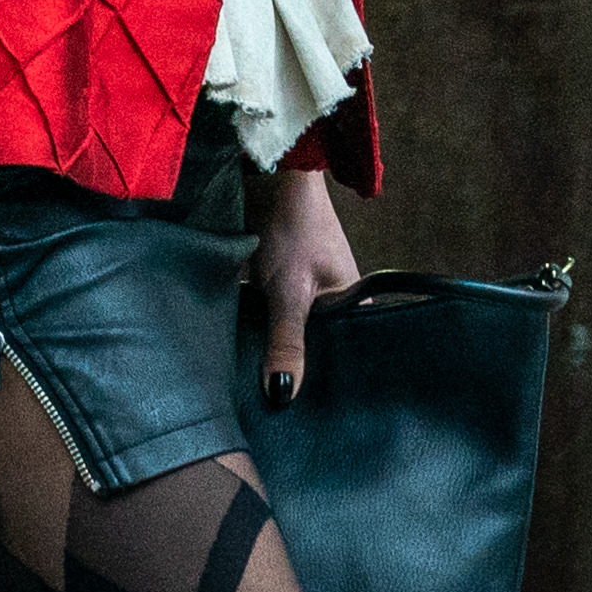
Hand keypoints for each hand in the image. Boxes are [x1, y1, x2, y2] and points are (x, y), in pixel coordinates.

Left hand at [251, 163, 362, 403]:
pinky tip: (238, 355)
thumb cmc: (293, 226)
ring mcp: (301, 294)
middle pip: (311, 349)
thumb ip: (287, 342)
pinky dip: (254, 332)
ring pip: (284, 336)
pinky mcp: (273, 287)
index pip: (345, 357)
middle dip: (291, 370)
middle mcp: (331, 303)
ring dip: (268, 351)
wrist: (265, 176)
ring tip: (253, 390)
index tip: (303, 414)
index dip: (325, 384)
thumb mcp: (291, 292)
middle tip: (271, 407)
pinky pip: (264, 320)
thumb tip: (283, 395)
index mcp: (352, 305)